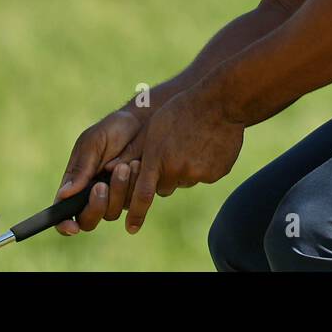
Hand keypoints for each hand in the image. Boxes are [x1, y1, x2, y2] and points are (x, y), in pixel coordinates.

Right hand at [54, 107, 147, 235]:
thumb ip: (81, 168)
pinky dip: (133, 185)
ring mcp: (115, 196)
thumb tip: (63, 195)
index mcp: (75, 183)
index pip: (63, 213)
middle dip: (96, 205)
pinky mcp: (134, 193)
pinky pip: (133, 203)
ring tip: (125, 165)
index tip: (72, 227)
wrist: (142, 121)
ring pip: (112, 212)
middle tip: (102, 185)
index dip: (64, 225)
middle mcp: (93, 194)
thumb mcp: (93, 143)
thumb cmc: (113, 129)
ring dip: (118, 190)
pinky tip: (136, 164)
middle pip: (88, 220)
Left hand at [125, 85, 243, 234]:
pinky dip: (206, 165)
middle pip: (167, 185)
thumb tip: (111, 169)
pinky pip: (206, 175)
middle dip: (167, 175)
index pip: (142, 195)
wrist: (220, 102)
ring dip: (187, 168)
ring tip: (194, 142)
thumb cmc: (182, 110)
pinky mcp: (216, 173)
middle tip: (175, 151)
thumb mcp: (153, 127)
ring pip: (187, 179)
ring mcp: (198, 173)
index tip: (131, 228)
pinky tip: (209, 144)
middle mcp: (176, 170)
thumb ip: (136, 151)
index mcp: (157, 159)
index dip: (136, 214)